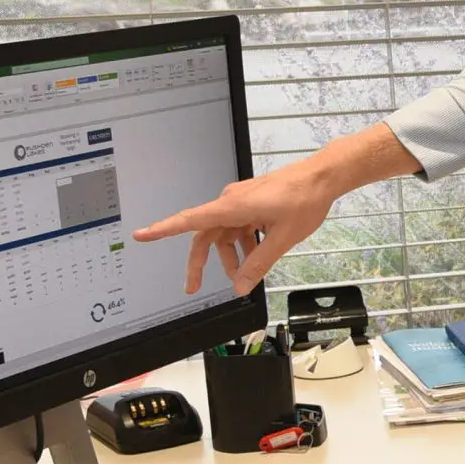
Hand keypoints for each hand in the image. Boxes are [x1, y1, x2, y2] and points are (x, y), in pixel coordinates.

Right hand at [131, 123, 416, 296]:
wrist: (322, 177)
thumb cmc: (303, 200)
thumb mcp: (281, 239)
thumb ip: (258, 264)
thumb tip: (240, 286)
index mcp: (231, 207)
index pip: (189, 221)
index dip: (163, 229)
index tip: (142, 235)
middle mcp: (230, 202)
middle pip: (205, 235)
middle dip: (201, 262)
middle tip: (193, 286)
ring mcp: (240, 202)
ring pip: (224, 234)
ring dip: (230, 255)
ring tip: (245, 274)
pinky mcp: (251, 203)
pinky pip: (238, 227)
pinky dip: (243, 244)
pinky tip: (256, 255)